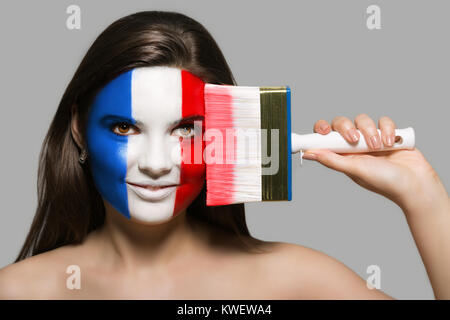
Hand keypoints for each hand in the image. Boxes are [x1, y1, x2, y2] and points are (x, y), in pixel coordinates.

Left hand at [303, 114, 447, 210]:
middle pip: (342, 123)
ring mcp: (371, 138)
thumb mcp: (354, 169)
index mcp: (343, 154)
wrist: (415, 183)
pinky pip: (383, 121)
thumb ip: (332, 160)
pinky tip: (392, 143)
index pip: (326, 137)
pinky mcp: (388, 134)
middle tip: (354, 138)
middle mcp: (355, 146)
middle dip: (347, 127)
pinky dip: (388, 129)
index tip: (323, 130)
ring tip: (379, 147)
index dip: (322, 130)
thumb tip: (308, 154)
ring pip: (363, 119)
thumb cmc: (384, 181)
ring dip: (371, 131)